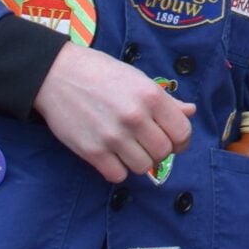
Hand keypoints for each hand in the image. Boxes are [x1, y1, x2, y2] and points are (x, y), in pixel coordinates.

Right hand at [33, 42, 195, 182]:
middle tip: (149, 144)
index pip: (182, 132)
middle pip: (163, 152)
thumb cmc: (102, 73)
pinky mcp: (92, 151)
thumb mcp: (139, 79)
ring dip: (140, 161)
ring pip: (143, 167)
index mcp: (151, 96)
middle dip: (160, 151)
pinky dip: (118, 170)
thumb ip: (166, 100)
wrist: (59, 75)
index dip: (182, 140)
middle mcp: (135, 117)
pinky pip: (117, 175)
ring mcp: (113, 136)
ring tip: (130, 149)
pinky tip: (113, 156)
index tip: (174, 141)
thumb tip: (190, 111)